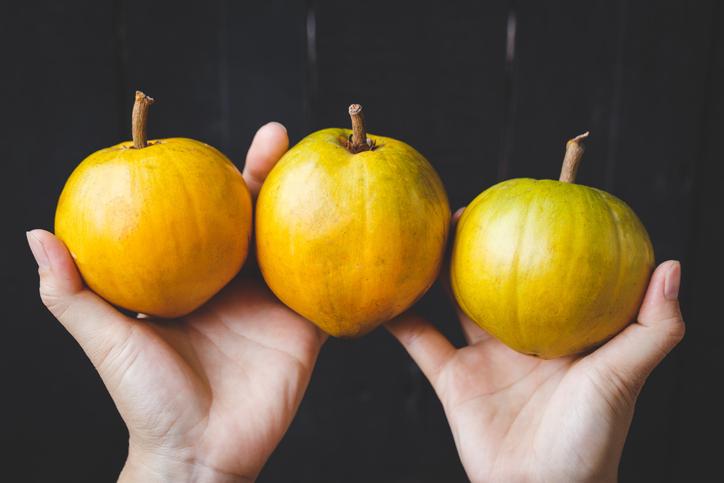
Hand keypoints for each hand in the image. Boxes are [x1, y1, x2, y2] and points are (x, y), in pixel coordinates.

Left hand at [27, 123, 325, 482]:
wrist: (200, 455)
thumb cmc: (148, 401)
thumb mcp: (107, 340)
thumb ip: (72, 292)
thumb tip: (37, 234)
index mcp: (193, 282)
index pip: (205, 220)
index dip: (210, 181)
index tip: (208, 144)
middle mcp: (235, 287)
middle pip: (254, 220)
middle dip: (266, 174)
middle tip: (277, 132)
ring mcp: (273, 304)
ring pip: (292, 242)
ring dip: (305, 201)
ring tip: (313, 160)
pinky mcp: (305, 326)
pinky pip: (322, 284)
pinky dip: (334, 253)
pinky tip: (344, 217)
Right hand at [387, 212, 684, 482]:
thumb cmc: (593, 438)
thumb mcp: (627, 375)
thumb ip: (655, 326)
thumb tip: (672, 264)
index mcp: (557, 331)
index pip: (544, 273)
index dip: (533, 239)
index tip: (521, 201)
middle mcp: (518, 338)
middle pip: (493, 280)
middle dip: (478, 246)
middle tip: (462, 210)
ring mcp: (483, 358)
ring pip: (452, 302)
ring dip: (435, 271)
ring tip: (419, 235)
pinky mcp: (452, 381)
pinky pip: (420, 342)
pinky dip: (400, 319)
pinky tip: (385, 292)